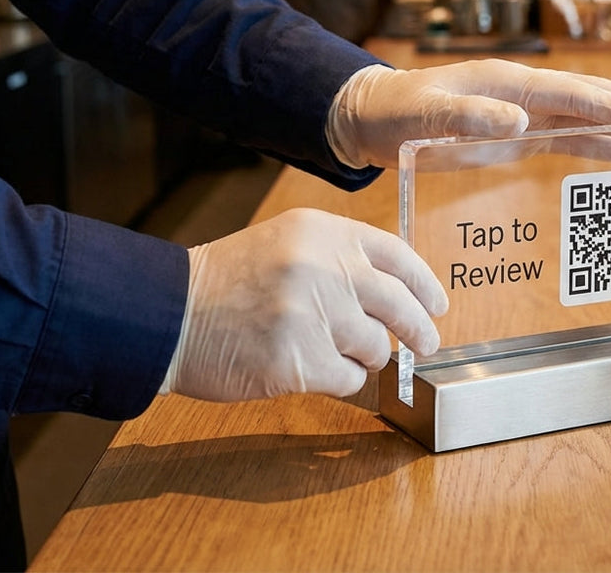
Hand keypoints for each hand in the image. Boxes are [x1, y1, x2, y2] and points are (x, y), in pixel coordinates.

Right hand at [162, 209, 447, 401]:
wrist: (172, 311)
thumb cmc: (230, 280)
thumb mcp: (289, 242)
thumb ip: (340, 257)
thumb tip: (397, 292)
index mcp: (325, 232)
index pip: (397, 255)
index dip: (424, 283)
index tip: (438, 304)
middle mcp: (326, 267)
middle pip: (399, 305)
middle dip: (420, 329)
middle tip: (427, 342)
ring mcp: (314, 314)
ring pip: (375, 347)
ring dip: (364, 355)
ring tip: (333, 349)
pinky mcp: (301, 360)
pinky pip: (350, 378)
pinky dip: (340, 378)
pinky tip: (313, 368)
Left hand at [327, 60, 610, 168]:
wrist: (372, 119)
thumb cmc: (394, 113)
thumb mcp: (422, 115)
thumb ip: (467, 117)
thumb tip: (518, 120)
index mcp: (507, 83)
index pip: (573, 95)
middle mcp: (522, 94)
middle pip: (592, 98)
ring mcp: (521, 113)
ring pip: (585, 117)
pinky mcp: (513, 136)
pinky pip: (564, 138)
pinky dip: (597, 144)